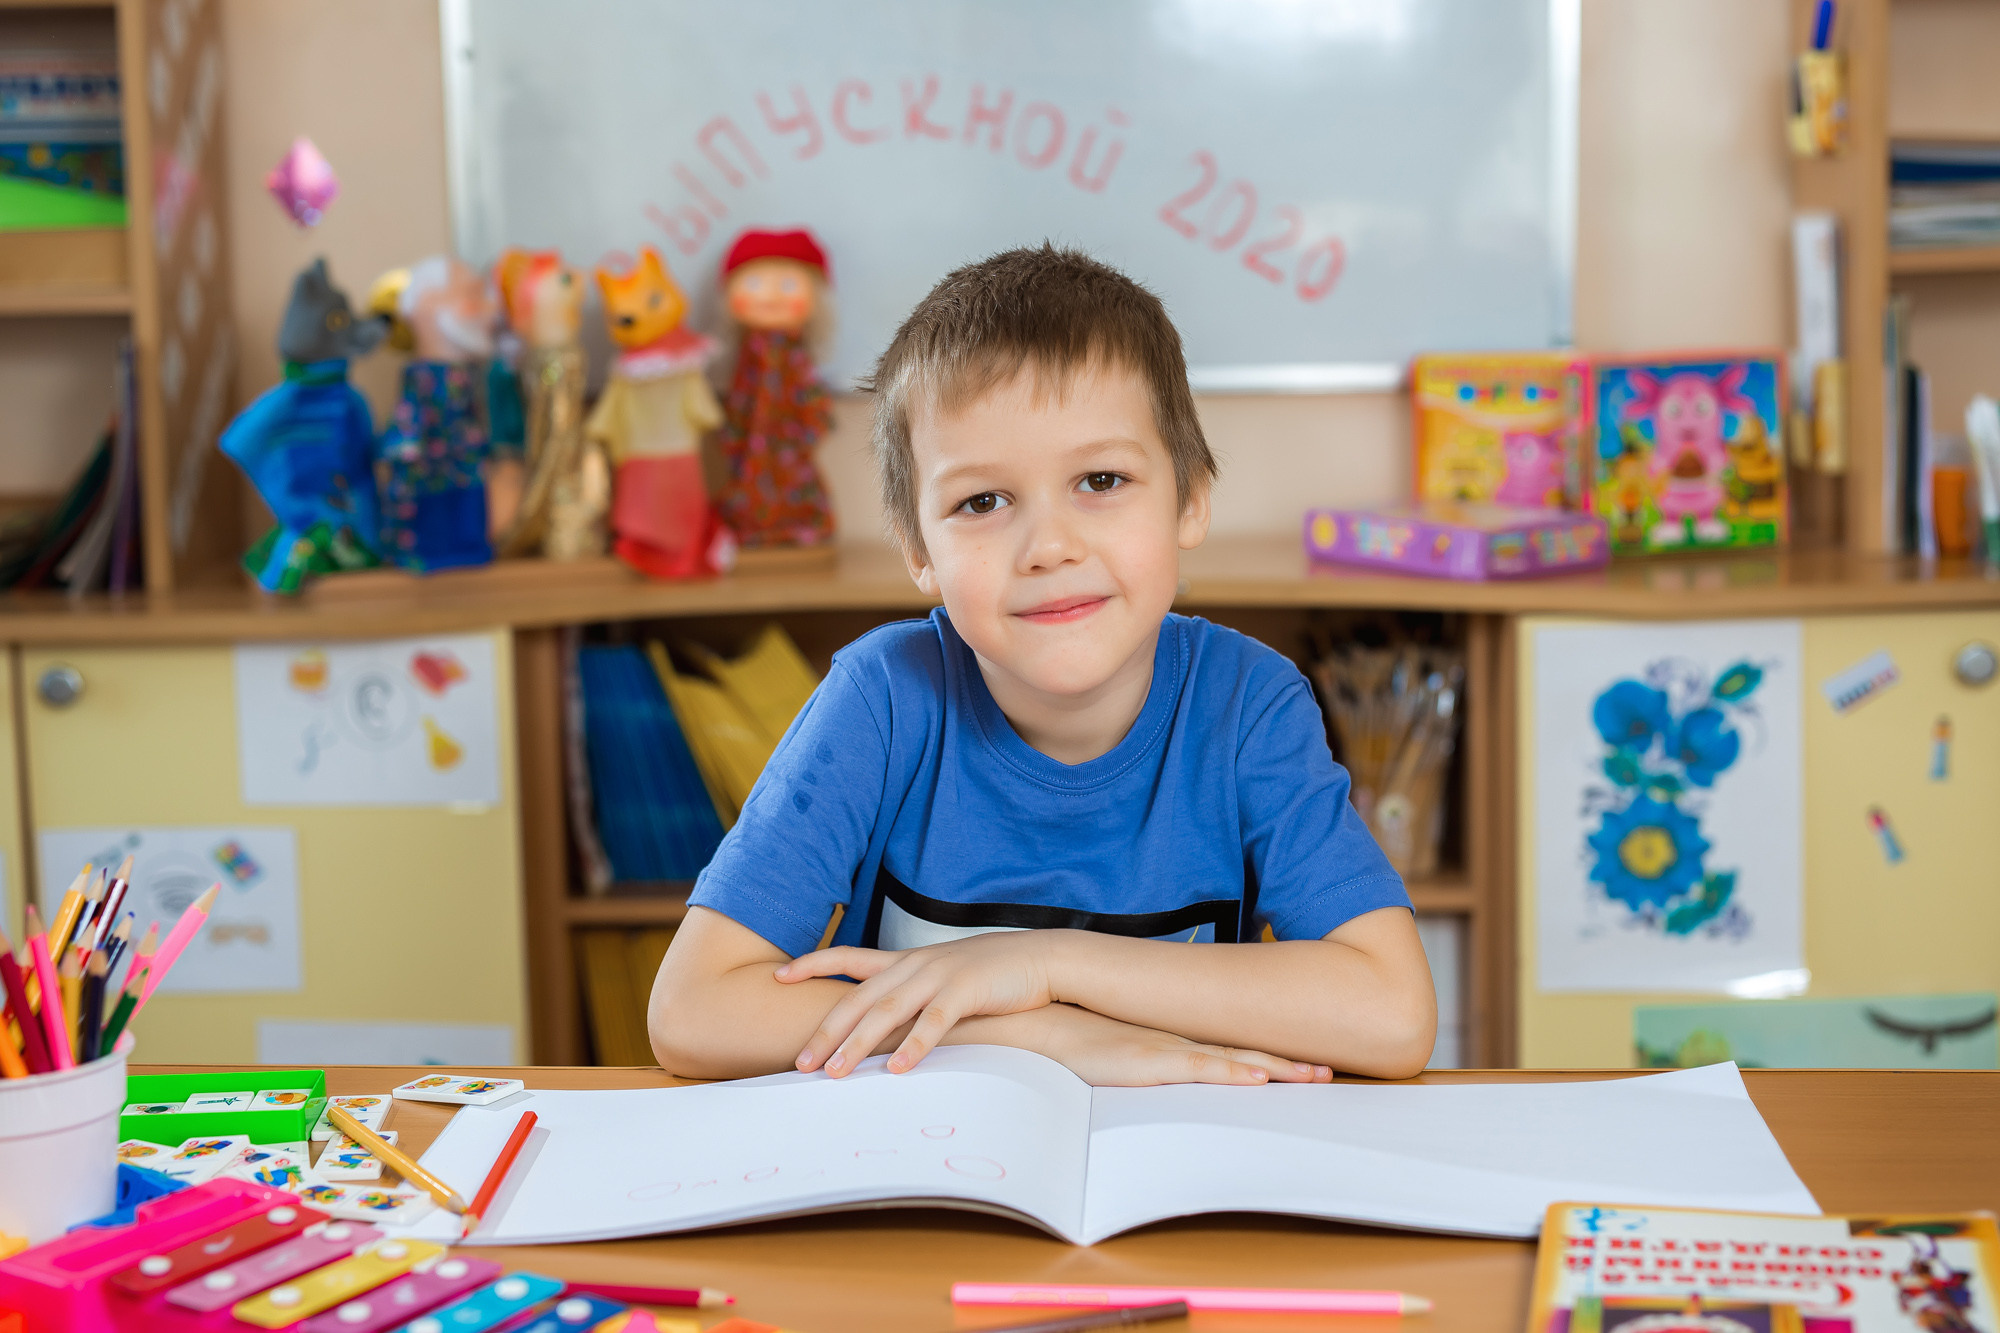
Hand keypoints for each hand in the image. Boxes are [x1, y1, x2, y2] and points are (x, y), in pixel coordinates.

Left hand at [776, 931, 1059, 1076]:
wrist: (1040, 958)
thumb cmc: (991, 975)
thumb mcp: (943, 979)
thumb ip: (913, 997)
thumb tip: (884, 1031)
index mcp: (906, 961)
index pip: (849, 957)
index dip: (813, 963)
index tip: (778, 975)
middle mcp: (915, 965)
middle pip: (858, 998)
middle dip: (826, 1030)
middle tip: (801, 1063)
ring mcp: (939, 976)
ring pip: (887, 1011)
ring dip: (858, 1044)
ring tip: (835, 1073)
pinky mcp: (966, 991)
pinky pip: (933, 1021)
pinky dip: (913, 1046)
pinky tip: (896, 1069)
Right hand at [1032, 1004, 1333, 1086]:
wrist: (1035, 1023)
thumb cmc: (1069, 1039)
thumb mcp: (1113, 1053)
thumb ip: (1138, 1062)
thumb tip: (1154, 1077)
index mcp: (1171, 1039)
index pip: (1231, 1046)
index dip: (1270, 1056)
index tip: (1305, 1063)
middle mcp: (1177, 1039)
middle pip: (1244, 1051)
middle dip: (1289, 1063)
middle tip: (1329, 1071)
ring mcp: (1166, 1048)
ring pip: (1234, 1059)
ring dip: (1277, 1067)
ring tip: (1316, 1075)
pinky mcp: (1149, 1060)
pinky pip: (1200, 1069)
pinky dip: (1232, 1072)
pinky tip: (1260, 1077)